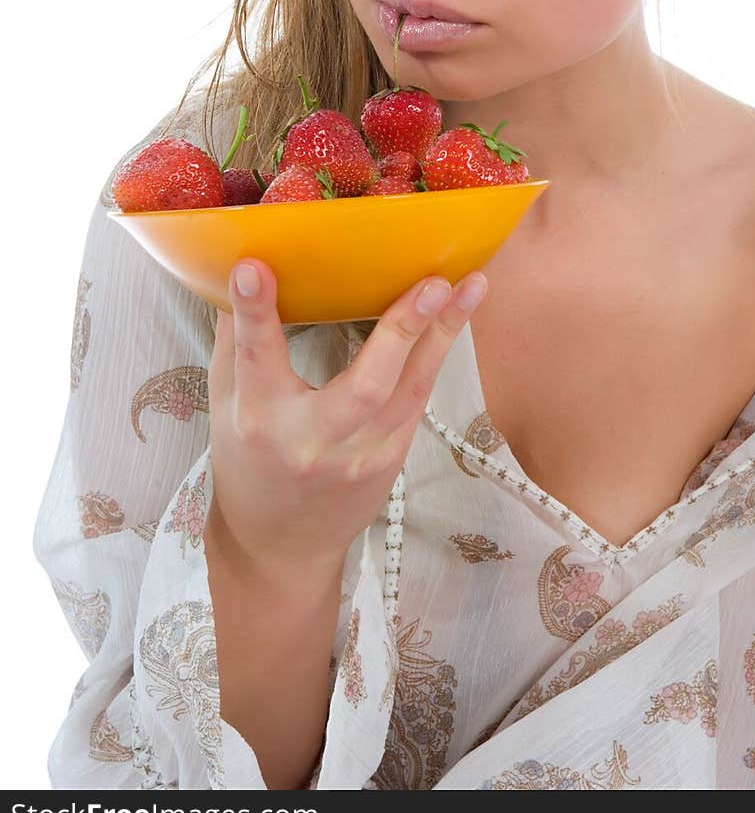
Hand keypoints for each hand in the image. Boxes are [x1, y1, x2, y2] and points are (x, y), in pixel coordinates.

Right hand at [206, 259, 488, 575]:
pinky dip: (439, 351)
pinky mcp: (392, 457)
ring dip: (444, 333)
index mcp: (258, 421)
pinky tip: (459, 314)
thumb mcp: (225, 405)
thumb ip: (235, 342)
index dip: (254, 314)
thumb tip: (240, 268)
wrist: (281, 544)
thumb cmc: (247, 460)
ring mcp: (361, 454)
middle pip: (364, 386)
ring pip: (411, 389)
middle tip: (432, 283)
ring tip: (471, 285)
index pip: (255, 359)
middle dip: (401, 331)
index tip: (253, 269)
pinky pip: (420, 396)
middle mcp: (312, 440)